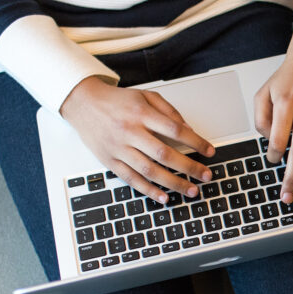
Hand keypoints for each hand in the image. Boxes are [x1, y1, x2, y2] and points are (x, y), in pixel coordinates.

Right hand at [60, 77, 215, 203]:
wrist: (82, 103)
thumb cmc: (117, 101)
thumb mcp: (145, 96)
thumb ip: (168, 111)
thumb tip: (188, 129)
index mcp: (141, 113)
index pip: (175, 130)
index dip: (196, 142)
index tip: (210, 151)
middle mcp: (130, 131)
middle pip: (165, 153)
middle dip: (189, 167)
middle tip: (206, 176)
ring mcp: (119, 148)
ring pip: (149, 170)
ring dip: (173, 183)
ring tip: (191, 190)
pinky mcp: (110, 161)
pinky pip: (131, 179)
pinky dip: (149, 190)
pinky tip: (164, 197)